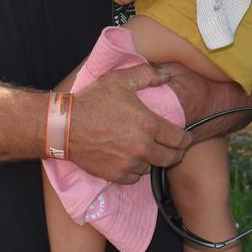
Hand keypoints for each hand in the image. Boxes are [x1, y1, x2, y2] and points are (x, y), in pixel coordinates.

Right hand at [67, 63, 191, 183]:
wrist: (65, 126)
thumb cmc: (93, 101)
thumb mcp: (120, 80)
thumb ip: (147, 75)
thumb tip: (167, 74)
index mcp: (148, 125)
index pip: (180, 139)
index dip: (186, 139)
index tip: (186, 137)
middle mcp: (142, 148)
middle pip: (171, 158)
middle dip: (176, 152)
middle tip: (174, 147)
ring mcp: (129, 164)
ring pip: (151, 167)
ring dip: (152, 160)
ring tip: (147, 149)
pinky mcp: (115, 175)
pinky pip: (134, 177)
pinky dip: (135, 170)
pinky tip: (131, 158)